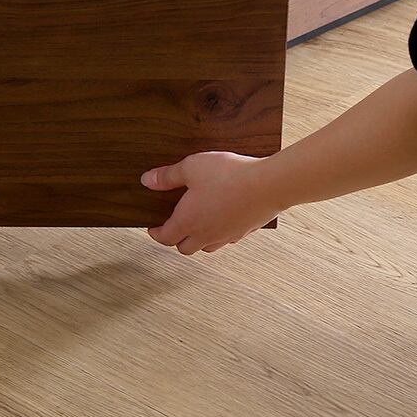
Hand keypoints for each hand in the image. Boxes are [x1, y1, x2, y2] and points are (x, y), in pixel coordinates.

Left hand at [140, 151, 283, 254]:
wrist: (268, 184)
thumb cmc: (229, 175)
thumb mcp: (191, 167)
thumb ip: (167, 176)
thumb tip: (147, 181)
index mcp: (188, 221)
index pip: (165, 238)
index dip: (155, 233)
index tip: (152, 228)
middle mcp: (206, 234)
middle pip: (185, 248)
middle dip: (176, 239)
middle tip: (173, 226)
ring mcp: (227, 235)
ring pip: (207, 247)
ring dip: (198, 240)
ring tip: (197, 224)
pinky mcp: (244, 232)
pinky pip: (226, 239)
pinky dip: (219, 233)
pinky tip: (222, 218)